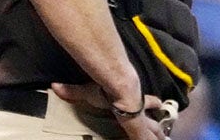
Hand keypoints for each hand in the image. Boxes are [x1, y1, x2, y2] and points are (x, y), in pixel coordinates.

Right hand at [50, 84, 165, 139]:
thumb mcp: (87, 91)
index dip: (152, 103)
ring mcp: (140, 119)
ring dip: (157, 135)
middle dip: (157, 125)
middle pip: (152, 118)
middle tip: (165, 132)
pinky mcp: (138, 127)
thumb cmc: (105, 88)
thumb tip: (54, 85)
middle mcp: (138, 108)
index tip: (158, 104)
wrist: (119, 85)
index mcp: (130, 100)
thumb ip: (72, 91)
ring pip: (153, 129)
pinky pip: (145, 138)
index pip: (146, 102)